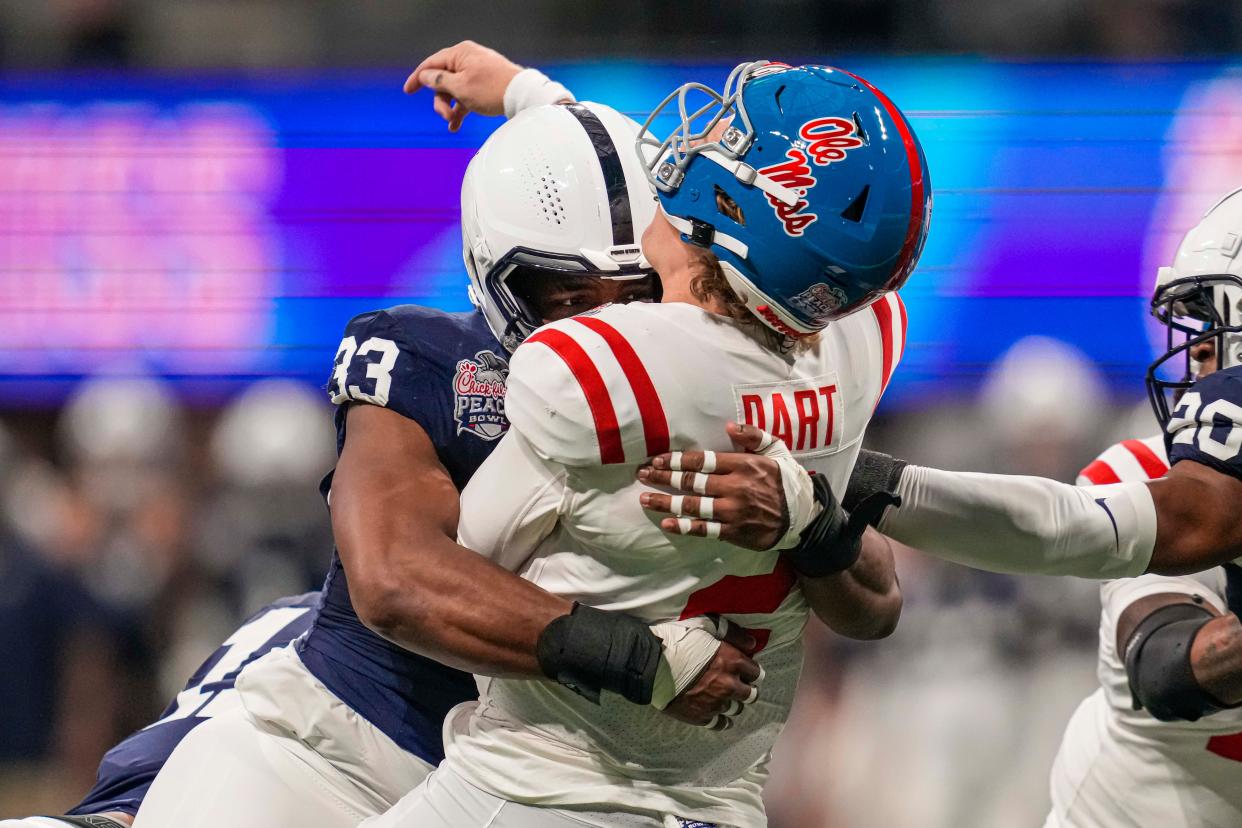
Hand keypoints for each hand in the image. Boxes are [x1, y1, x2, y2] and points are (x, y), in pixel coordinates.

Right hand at [403, 40, 521, 130]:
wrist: (522, 97)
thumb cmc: (492, 89)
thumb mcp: (460, 87)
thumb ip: (439, 81)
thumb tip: (425, 75)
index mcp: (460, 54)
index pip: (432, 64)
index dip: (418, 78)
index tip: (408, 91)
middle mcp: (468, 59)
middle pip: (443, 80)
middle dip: (440, 101)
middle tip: (445, 115)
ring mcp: (477, 72)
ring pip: (454, 90)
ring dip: (450, 108)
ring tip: (453, 122)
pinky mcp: (484, 85)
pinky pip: (466, 96)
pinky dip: (460, 109)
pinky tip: (456, 125)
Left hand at [638, 422, 791, 550]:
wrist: (803, 515)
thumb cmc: (785, 479)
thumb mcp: (775, 450)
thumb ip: (753, 435)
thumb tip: (729, 426)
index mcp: (743, 465)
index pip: (702, 461)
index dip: (676, 460)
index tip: (657, 459)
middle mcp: (735, 488)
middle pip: (691, 482)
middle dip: (663, 478)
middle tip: (642, 475)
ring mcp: (733, 512)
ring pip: (692, 506)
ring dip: (666, 502)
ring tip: (645, 498)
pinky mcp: (734, 532)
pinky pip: (704, 529)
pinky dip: (683, 526)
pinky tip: (666, 522)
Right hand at [664, 622, 762, 728]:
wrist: (652, 665)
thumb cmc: (677, 641)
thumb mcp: (705, 625)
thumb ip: (731, 633)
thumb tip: (752, 643)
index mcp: (732, 662)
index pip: (756, 672)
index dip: (752, 670)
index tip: (747, 670)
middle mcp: (728, 685)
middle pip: (750, 694)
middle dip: (747, 689)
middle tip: (739, 684)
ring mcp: (715, 703)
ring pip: (736, 709)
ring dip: (733, 702)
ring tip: (725, 697)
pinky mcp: (701, 717)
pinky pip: (720, 724)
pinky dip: (723, 720)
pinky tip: (720, 716)